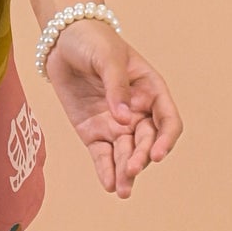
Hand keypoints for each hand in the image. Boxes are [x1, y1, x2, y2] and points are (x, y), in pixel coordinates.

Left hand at [42, 23, 182, 197]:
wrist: (63, 40)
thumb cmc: (93, 41)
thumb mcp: (107, 57)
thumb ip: (117, 87)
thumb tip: (124, 118)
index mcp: (151, 91)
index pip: (168, 121)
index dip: (166, 140)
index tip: (157, 154)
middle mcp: (138, 112)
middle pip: (147, 142)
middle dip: (141, 158)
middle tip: (129, 170)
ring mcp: (116, 124)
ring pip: (126, 153)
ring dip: (126, 172)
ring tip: (122, 190)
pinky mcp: (94, 132)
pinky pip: (103, 155)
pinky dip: (106, 171)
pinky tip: (109, 185)